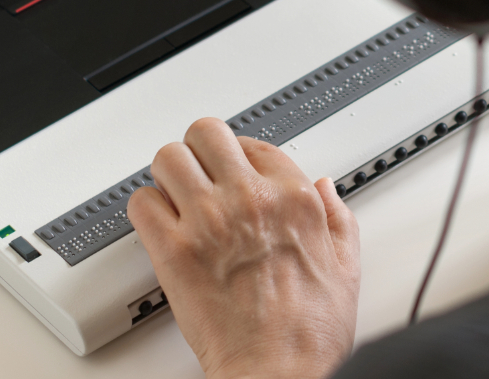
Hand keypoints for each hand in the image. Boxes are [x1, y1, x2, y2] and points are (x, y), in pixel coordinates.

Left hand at [128, 118, 360, 378]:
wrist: (279, 371)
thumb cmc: (309, 332)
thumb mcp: (346, 265)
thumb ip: (338, 217)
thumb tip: (326, 189)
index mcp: (294, 198)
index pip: (255, 144)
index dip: (239, 156)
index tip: (233, 170)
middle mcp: (251, 199)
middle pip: (206, 134)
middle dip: (199, 150)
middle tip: (198, 171)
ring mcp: (209, 221)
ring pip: (168, 158)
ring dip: (169, 174)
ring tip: (174, 194)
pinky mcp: (174, 251)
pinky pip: (142, 203)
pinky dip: (146, 210)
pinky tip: (159, 225)